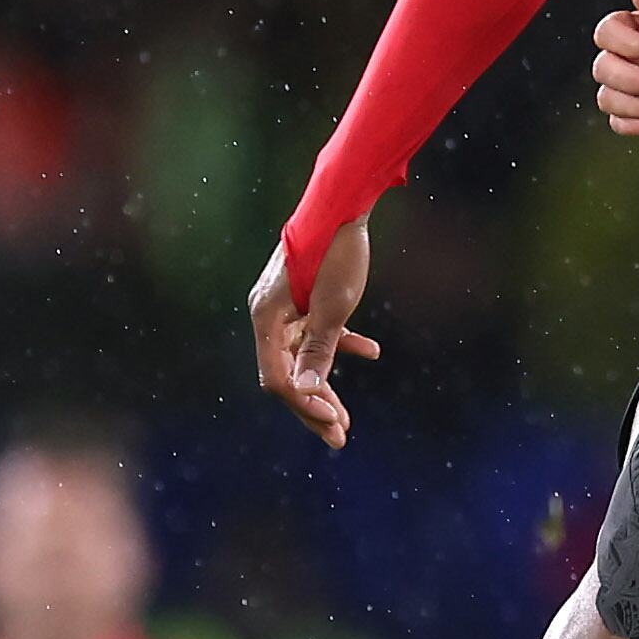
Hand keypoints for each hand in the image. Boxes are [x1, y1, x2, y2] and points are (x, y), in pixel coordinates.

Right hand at [248, 220, 383, 449]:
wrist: (344, 201)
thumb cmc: (337, 253)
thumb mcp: (333, 308)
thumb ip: (319, 351)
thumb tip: (307, 393)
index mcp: (266, 318)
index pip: (280, 378)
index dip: (307, 405)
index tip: (336, 425)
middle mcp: (269, 314)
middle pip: (288, 373)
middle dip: (315, 406)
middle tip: (341, 437)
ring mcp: (285, 305)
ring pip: (303, 356)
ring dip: (326, 382)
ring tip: (347, 417)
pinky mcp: (304, 296)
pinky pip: (317, 330)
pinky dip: (340, 344)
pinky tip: (371, 352)